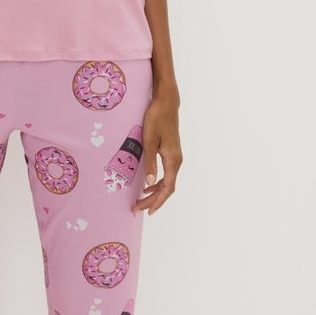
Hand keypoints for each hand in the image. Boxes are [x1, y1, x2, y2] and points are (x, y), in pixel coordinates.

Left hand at [131, 93, 181, 214]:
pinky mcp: (172, 153)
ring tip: (141, 201)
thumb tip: (150, 184)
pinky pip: (167, 174)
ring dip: (155, 193)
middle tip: (138, 209)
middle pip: (167, 188)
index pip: (167, 188)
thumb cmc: (156, 119)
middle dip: (154, 200)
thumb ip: (150, 163)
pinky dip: (158, 182)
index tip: (147, 211)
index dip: (158, 201)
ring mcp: (176, 157)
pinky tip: (149, 185)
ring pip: (168, 181)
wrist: (166, 103)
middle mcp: (177, 161)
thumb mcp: (149, 141)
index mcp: (172, 160)